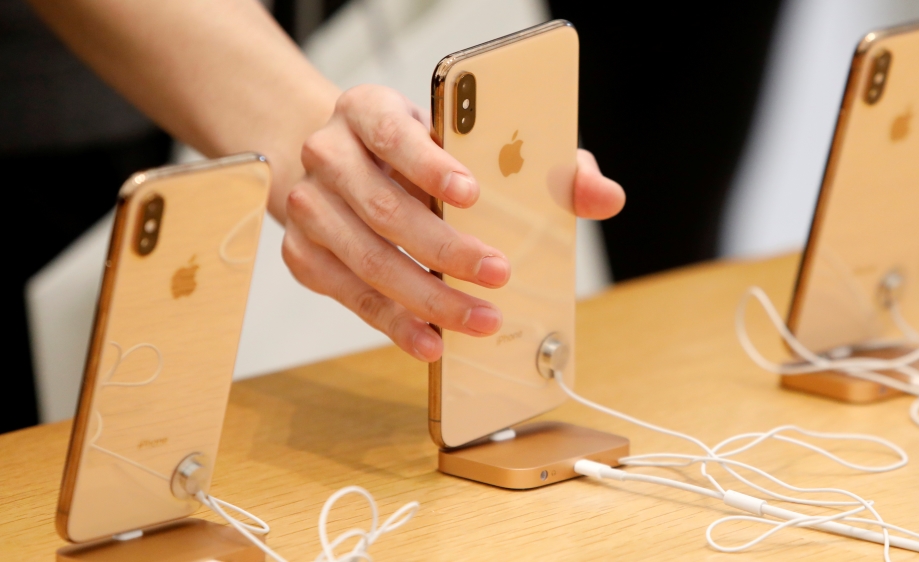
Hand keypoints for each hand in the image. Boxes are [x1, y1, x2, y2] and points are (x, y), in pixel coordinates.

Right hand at [282, 85, 624, 362]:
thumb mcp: (472, 137)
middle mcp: (330, 155)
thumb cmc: (417, 151)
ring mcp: (310, 208)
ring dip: (425, 297)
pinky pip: (348, 295)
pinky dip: (391, 323)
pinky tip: (430, 340)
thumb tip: (603, 196)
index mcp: (369, 109)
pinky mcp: (304, 254)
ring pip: (366, 259)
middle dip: (445, 250)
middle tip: (498, 275)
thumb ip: (541, 162)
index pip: (394, 132)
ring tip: (478, 320)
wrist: (342, 162)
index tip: (474, 194)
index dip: (431, 164)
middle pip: (384, 208)